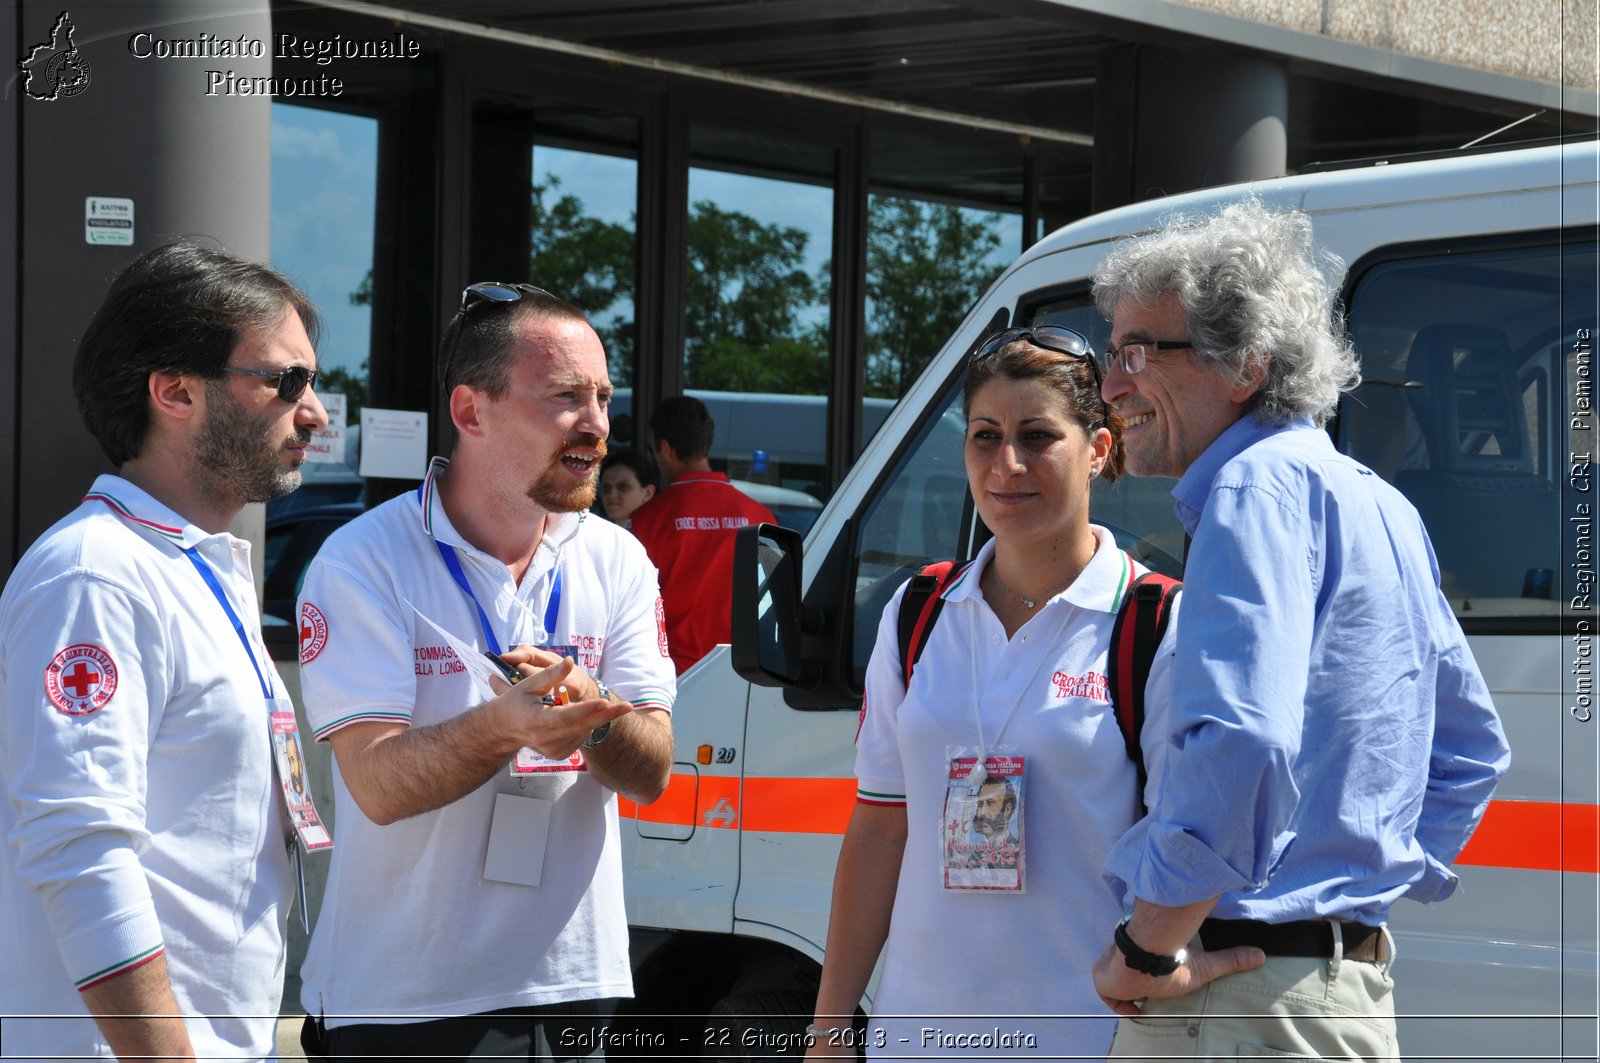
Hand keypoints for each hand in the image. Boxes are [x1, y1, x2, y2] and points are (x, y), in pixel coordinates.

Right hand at [488, 653, 629, 760]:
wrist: (505, 729)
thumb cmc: (517, 701)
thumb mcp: (528, 684)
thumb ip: (551, 674)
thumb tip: (570, 660)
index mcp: (534, 720)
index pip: (564, 716)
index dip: (585, 709)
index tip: (604, 702)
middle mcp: (544, 739)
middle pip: (581, 727)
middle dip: (606, 715)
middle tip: (628, 706)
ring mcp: (551, 749)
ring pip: (583, 732)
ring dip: (595, 718)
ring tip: (599, 706)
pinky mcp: (558, 754)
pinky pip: (579, 738)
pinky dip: (584, 726)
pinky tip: (579, 717)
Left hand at [1091, 940, 1264, 1017]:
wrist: (1146, 959)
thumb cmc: (1173, 961)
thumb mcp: (1205, 965)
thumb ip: (1230, 960)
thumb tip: (1260, 954)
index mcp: (1146, 951)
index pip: (1144, 965)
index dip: (1149, 978)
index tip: (1159, 989)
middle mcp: (1125, 956)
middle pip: (1128, 975)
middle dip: (1139, 988)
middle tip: (1155, 996)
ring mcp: (1110, 966)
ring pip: (1116, 985)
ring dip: (1130, 994)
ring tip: (1148, 1000)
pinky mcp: (1101, 979)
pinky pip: (1107, 995)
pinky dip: (1119, 1003)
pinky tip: (1137, 1008)